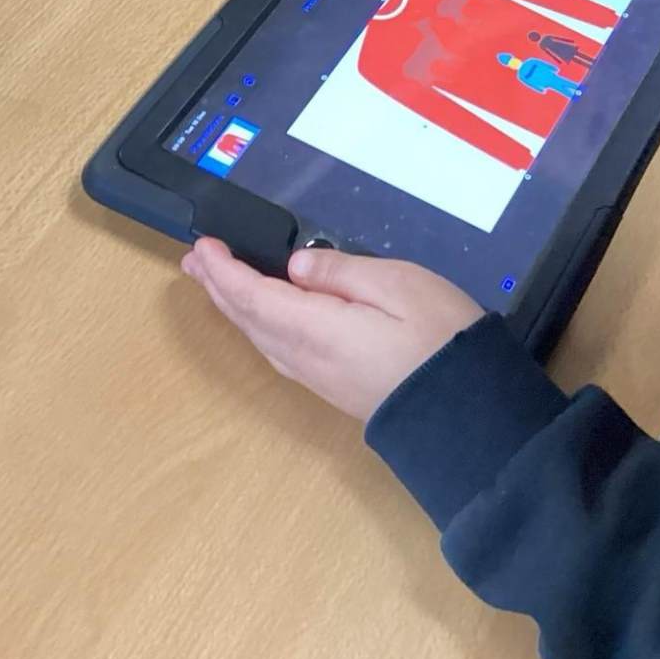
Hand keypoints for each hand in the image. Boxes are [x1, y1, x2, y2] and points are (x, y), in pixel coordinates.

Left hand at [183, 238, 483, 422]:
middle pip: (248, 319)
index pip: (252, 296)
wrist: (465, 413)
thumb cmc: (439, 339)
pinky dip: (257, 326)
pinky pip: (277, 350)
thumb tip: (296, 269)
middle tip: (194, 262)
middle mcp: (303, 358)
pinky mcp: (332, 387)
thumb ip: (341, 272)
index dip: (223, 271)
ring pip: (259, 337)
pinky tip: (262, 319)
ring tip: (217, 284)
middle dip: (218, 288)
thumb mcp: (398, 284)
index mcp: (313, 328)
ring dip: (234, 307)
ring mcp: (317, 377)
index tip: (203, 246)